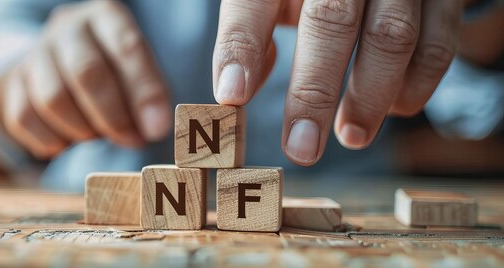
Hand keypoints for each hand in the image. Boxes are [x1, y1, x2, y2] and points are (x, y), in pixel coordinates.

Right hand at [0, 0, 170, 158]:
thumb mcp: (139, 71)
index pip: (127, 48)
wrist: (62, 65)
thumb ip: (148, 96)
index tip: (156, 130)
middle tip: (131, 140)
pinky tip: (66, 141)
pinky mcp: (13, 81)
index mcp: (106, 16)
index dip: (144, 92)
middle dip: (113, 116)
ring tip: (96, 135)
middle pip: (86, 72)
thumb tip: (153, 129)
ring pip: (53, 99)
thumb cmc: (114, 70)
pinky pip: (24, 118)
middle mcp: (68, 27)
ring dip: (81, 130)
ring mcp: (36, 53)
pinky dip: (50, 140)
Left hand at [213, 0, 461, 165]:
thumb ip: (253, 32)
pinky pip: (438, 44)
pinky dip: (415, 85)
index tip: (231, 98)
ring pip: (391, 37)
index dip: (241, 47)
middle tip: (300, 149)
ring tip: (351, 136)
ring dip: (370, 97)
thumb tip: (237, 90)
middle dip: (314, 92)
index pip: (255, 0)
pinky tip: (394, 108)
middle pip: (331, 22)